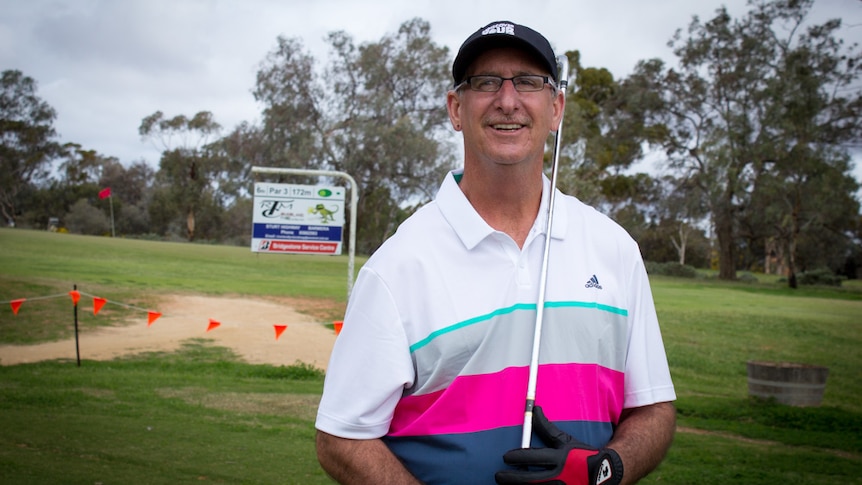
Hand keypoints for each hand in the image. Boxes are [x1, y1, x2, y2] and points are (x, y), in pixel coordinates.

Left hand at [495, 406, 622, 484]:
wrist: (604, 475)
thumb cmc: (581, 456)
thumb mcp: (565, 440)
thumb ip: (547, 428)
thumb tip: (534, 410)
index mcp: (559, 458)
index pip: (533, 457)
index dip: (517, 457)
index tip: (505, 457)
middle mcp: (559, 476)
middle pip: (529, 479)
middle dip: (511, 478)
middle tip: (498, 476)